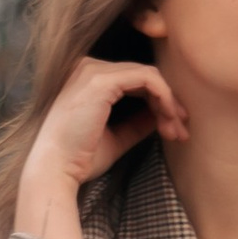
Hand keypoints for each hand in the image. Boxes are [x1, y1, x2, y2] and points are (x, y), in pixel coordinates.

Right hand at [17, 56, 188, 238]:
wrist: (56, 170)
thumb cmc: (80, 158)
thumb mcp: (117, 136)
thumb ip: (137, 122)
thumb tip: (162, 115)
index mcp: (88, 79)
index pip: (134, 81)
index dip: (159, 102)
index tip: (174, 128)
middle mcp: (88, 68)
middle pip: (144, 76)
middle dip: (168, 103)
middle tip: (181, 131)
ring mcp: (94, 71)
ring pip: (149, 76)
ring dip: (168, 103)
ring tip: (176, 130)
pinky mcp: (102, 80)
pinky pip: (146, 78)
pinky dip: (163, 97)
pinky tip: (168, 118)